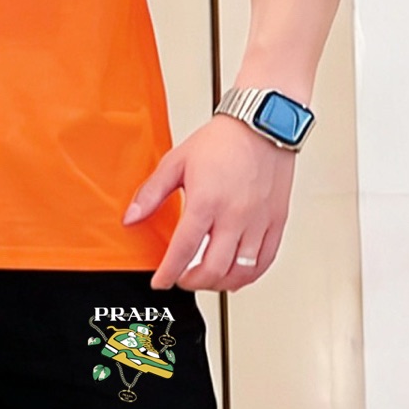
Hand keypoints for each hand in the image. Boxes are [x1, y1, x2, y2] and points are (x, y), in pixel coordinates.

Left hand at [124, 115, 295, 291]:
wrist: (262, 124)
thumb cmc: (223, 141)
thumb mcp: (176, 162)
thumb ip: (151, 193)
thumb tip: (131, 217)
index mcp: (207, 201)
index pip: (183, 251)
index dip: (168, 273)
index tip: (161, 282)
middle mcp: (235, 215)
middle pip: (213, 269)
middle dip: (192, 283)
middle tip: (181, 280)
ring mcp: (258, 221)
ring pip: (240, 272)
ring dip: (219, 284)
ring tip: (206, 279)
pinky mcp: (277, 221)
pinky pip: (265, 261)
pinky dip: (248, 276)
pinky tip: (236, 275)